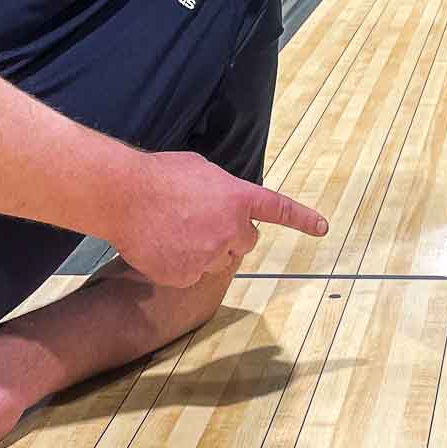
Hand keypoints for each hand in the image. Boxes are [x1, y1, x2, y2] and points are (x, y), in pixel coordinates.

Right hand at [114, 151, 328, 287]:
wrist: (124, 196)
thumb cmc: (160, 176)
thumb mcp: (202, 172)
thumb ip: (224, 191)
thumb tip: (225, 203)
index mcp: (238, 198)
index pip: (279, 209)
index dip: (303, 219)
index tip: (322, 227)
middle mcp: (232, 230)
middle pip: (245, 242)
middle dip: (229, 235)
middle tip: (199, 221)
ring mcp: (210, 256)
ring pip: (218, 260)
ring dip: (204, 250)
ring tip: (174, 230)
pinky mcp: (187, 276)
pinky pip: (192, 274)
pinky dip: (180, 265)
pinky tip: (162, 245)